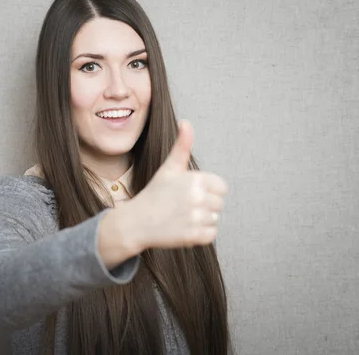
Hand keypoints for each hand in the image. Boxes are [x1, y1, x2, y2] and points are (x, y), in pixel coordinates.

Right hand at [128, 120, 227, 249]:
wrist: (137, 222)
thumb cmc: (155, 193)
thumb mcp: (169, 168)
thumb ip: (182, 146)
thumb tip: (186, 122)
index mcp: (195, 179)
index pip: (221, 187)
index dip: (207, 190)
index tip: (189, 193)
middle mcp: (197, 198)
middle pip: (219, 204)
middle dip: (204, 205)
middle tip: (182, 206)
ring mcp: (196, 218)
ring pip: (215, 219)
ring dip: (202, 220)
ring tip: (182, 217)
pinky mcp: (195, 236)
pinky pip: (211, 234)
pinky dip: (200, 234)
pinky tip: (183, 228)